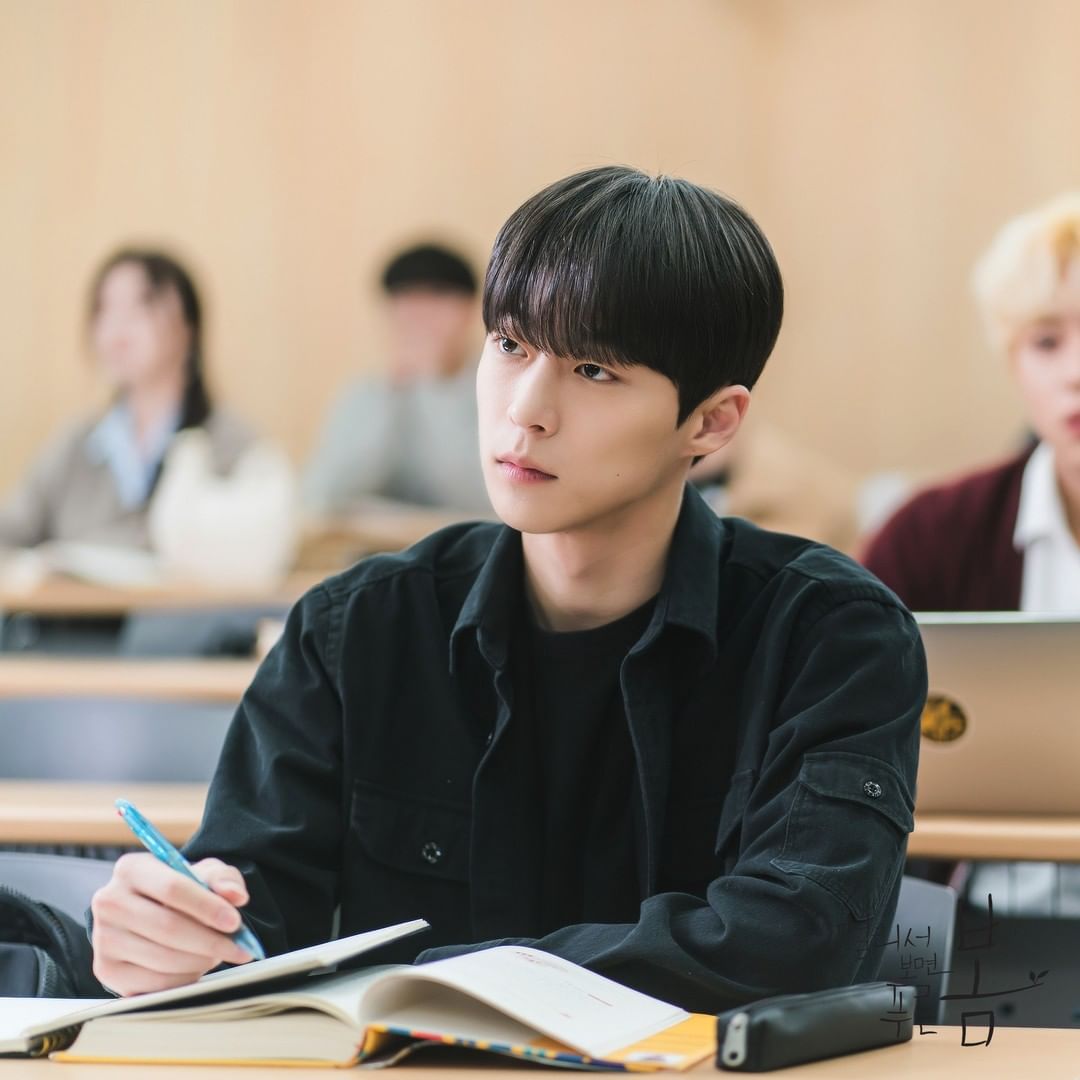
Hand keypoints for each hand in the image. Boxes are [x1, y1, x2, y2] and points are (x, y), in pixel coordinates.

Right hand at [91, 852, 255, 995]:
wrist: (153, 912)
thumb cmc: (182, 891)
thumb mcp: (204, 874)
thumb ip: (223, 880)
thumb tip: (235, 896)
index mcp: (131, 869)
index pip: (172, 888)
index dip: (207, 907)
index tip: (234, 922)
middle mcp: (109, 902)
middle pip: (167, 927)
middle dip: (209, 941)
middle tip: (237, 947)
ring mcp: (103, 939)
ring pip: (162, 958)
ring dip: (200, 960)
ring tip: (218, 953)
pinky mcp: (106, 971)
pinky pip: (153, 983)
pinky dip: (184, 978)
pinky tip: (197, 966)